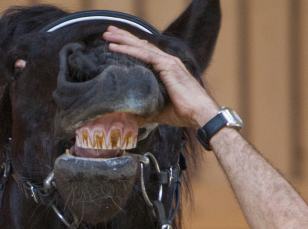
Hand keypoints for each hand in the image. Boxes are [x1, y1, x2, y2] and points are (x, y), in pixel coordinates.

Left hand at [103, 26, 219, 128]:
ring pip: (141, 46)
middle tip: (108, 31)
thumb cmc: (184, 113)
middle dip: (124, 37)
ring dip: (123, 40)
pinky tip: (116, 47)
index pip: (146, 52)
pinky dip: (129, 50)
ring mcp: (168, 62)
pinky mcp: (168, 66)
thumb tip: (133, 118)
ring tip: (107, 34)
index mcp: (167, 68)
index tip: (116, 42)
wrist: (199, 114)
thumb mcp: (159, 111)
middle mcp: (167, 61)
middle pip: (142, 45)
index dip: (131, 45)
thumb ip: (145, 111)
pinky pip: (145, 55)